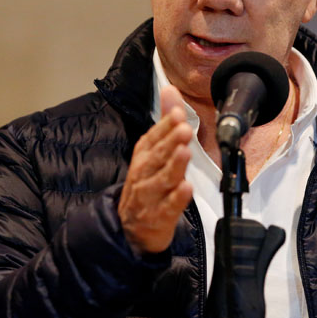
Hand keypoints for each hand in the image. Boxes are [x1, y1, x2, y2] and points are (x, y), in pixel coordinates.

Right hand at [118, 85, 193, 253]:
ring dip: (173, 166)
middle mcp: (144, 173)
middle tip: (183, 129)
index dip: (165, 126)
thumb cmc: (147, 184)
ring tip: (184, 153)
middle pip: (157, 156)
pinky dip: (176, 198)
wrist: (130, 229)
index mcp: (144, 154)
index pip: (154, 136)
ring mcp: (150, 196)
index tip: (178, 114)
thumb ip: (165, 121)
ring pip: (162, 180)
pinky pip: (168, 207)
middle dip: (170, 142)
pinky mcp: (159, 217)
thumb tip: (170, 88)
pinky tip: (186, 188)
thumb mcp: (154, 150)